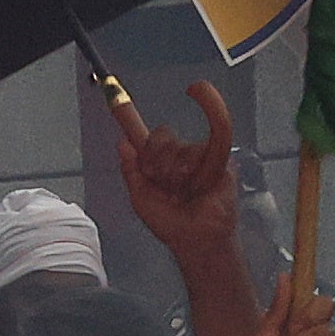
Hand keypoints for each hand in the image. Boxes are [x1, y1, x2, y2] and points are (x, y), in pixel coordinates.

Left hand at [115, 78, 242, 267]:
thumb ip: (131, 171)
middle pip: (159, 137)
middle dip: (157, 163)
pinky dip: (196, 169)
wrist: (196, 238)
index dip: (128, 116)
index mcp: (159, 162)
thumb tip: (122, 142)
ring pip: (180, 147)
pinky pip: (202, 149)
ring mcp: (199, 154)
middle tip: (167, 187)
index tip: (115, 97)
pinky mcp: (219, 158)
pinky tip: (197, 184)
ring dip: (177, 174)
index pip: (145, 136)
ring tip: (185, 192)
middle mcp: (178, 153)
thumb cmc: (171, 224)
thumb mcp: (141, 199)